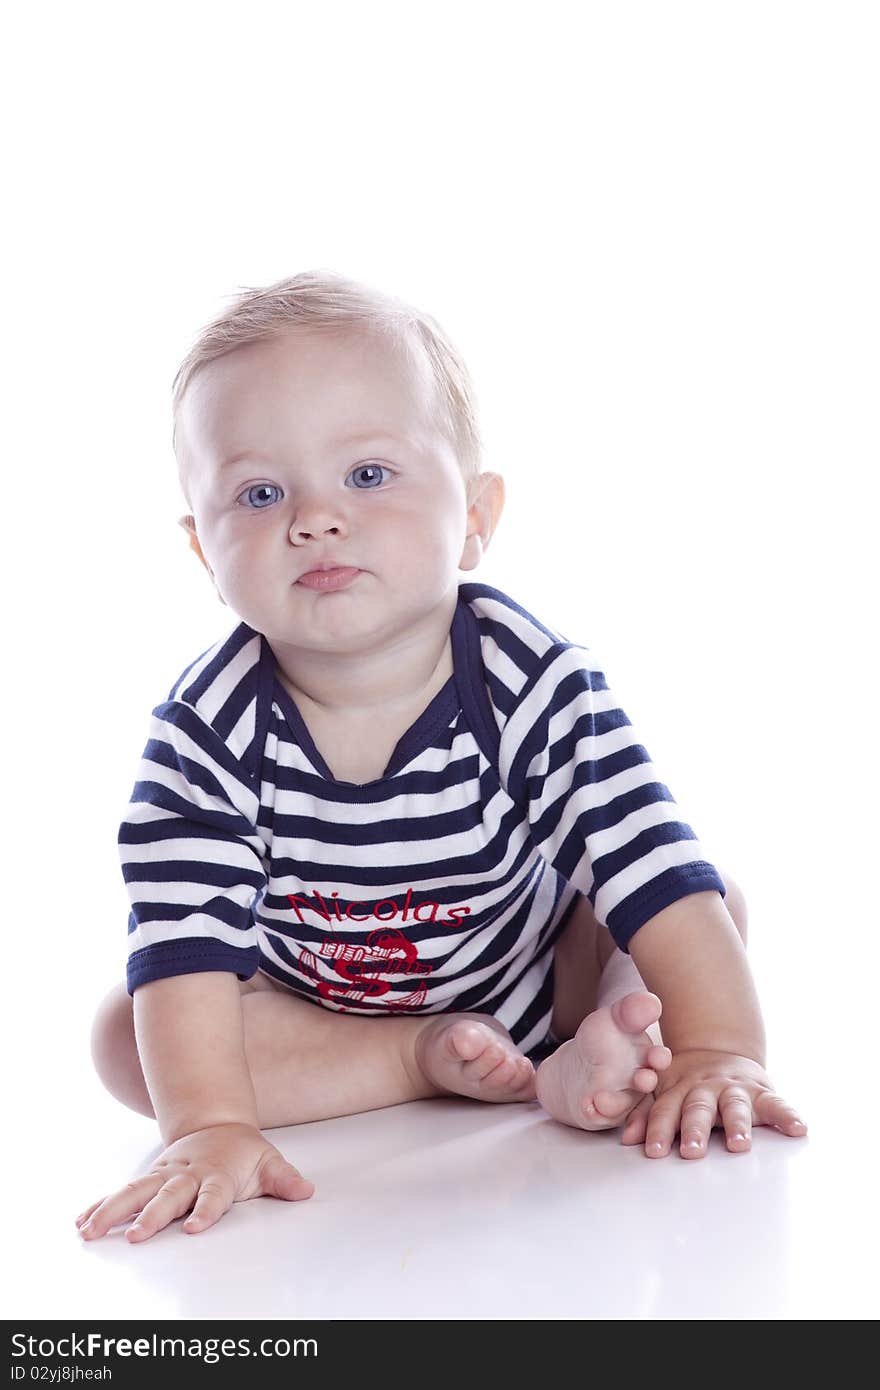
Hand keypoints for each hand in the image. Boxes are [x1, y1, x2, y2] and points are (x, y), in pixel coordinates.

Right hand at [75, 1123, 313, 1241]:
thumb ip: (283, 1179)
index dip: (205, 1211)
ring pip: (136, 1192)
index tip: (193, 1229)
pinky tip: (82, 1221)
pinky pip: (122, 1192)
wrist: (216, 1124)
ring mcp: (164, 1175)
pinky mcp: (148, 1178)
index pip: (213, 1195)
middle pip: (168, 1196)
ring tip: (90, 1231)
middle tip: (136, 1236)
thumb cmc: (242, 1152)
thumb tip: (305, 1190)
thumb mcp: (268, 1161)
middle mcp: (187, 1175)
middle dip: (152, 1216)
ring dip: (113, 1211)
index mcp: (217, 1174)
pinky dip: (101, 1205)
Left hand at [618, 1049, 807, 1158]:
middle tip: (690, 1152)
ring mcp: (734, 1089)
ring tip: (739, 1144)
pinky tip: (799, 1129)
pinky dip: (788, 1116)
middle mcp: (706, 1089)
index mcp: (679, 1089)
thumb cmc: (688, 1084)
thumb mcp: (664, 1090)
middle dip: (693, 1130)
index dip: (657, 1129)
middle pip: (698, 1109)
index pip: (665, 1110)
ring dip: (737, 1126)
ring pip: (734, 1107)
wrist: (720, 1050)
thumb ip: (646, 1114)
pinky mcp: (761, 1092)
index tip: (653, 1152)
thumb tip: (628, 1140)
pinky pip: (777, 1104)